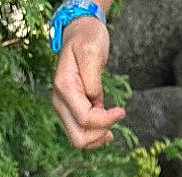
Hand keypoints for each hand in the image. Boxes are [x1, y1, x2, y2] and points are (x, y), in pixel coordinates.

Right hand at [50, 16, 123, 149]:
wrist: (79, 31)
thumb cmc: (87, 38)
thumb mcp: (93, 52)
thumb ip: (93, 80)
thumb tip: (95, 102)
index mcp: (64, 88)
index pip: (85, 120)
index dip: (106, 120)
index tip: (122, 111)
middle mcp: (60, 101)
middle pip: (79, 138)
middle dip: (100, 134)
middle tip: (115, 118)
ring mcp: (63, 107)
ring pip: (79, 139)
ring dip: (97, 137)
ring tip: (112, 124)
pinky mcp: (70, 109)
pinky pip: (81, 132)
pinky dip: (95, 134)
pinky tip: (107, 127)